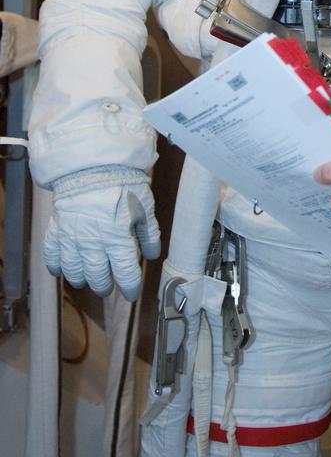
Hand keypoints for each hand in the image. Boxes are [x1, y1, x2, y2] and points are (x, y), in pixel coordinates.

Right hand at [43, 166, 159, 299]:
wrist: (92, 163)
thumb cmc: (124, 183)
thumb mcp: (145, 207)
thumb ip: (149, 234)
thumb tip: (152, 255)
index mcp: (118, 239)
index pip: (125, 274)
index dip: (129, 287)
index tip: (131, 293)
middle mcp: (93, 243)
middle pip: (97, 276)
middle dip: (104, 285)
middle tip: (107, 286)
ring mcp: (72, 236)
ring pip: (73, 270)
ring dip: (80, 278)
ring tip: (86, 279)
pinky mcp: (57, 227)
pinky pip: (52, 253)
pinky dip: (55, 265)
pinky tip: (60, 270)